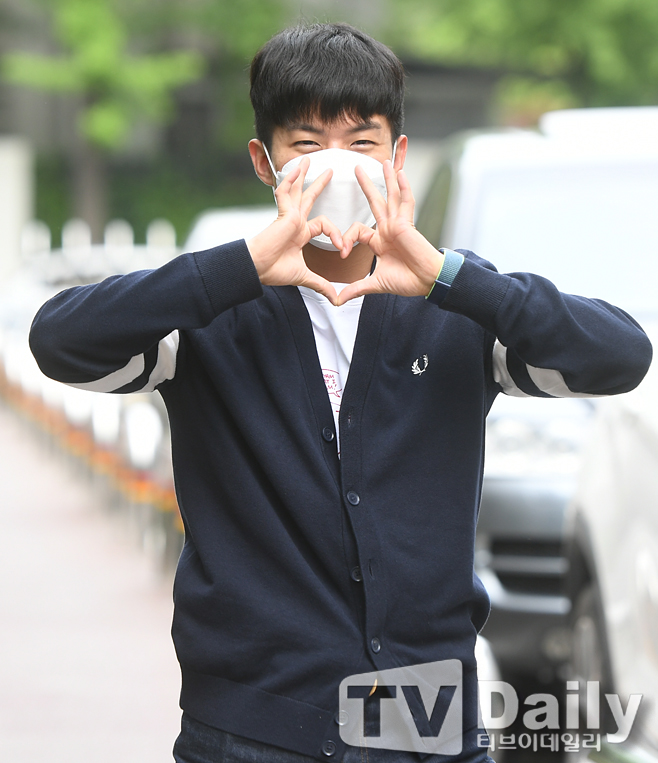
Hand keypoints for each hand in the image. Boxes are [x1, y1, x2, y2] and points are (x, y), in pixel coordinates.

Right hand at [246, 157, 342, 303]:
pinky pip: (286, 194)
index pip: (323, 224)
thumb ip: (322, 285)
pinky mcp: (283, 215)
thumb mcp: (305, 278)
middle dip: (318, 185)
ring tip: (308, 160)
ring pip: (297, 191)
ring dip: (303, 176)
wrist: (257, 269)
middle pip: (308, 198)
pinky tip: (295, 169)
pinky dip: (290, 182)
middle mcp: (295, 222)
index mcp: (300, 233)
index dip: (336, 235)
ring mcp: (288, 217)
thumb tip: (337, 300)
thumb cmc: (274, 271)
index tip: (342, 250)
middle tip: (329, 171)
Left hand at [336, 161, 443, 304]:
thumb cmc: (407, 281)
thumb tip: (337, 300)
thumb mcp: (374, 284)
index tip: (342, 253)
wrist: (425, 282)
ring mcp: (399, 225)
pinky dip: (403, 188)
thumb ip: (355, 289)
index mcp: (380, 241)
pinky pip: (406, 202)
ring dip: (387, 178)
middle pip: (376, 202)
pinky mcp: (408, 225)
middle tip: (357, 168)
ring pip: (391, 196)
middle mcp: (389, 229)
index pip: (359, 229)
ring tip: (383, 161)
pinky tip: (399, 174)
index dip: (347, 238)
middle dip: (366, 185)